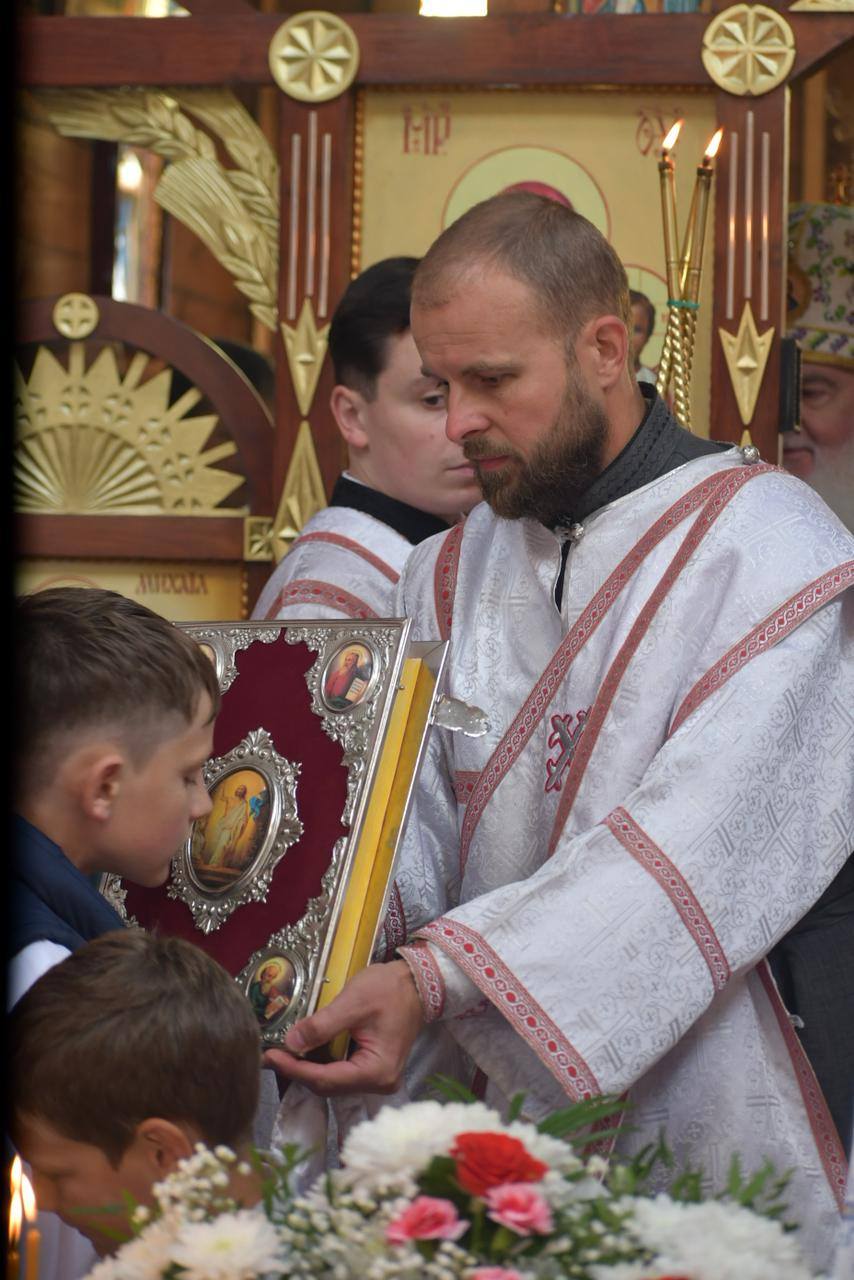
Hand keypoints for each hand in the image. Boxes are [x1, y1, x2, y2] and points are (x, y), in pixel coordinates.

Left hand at [263, 960, 424, 1095]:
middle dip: (298, 1071)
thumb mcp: (353, 1002)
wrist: (417, 982)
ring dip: (308, 1068)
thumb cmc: (389, 989)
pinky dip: (321, 1063)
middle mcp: (379, 1083)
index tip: (269, 1056)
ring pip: (333, 1081)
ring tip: (282, 1053)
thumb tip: (290, 1043)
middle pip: (329, 1085)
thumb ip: (322, 1025)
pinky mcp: (374, 1069)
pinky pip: (342, 1072)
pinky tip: (304, 1052)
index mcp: (377, 1071)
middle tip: (271, 1054)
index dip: (295, 1069)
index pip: (326, 1079)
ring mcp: (378, 1078)